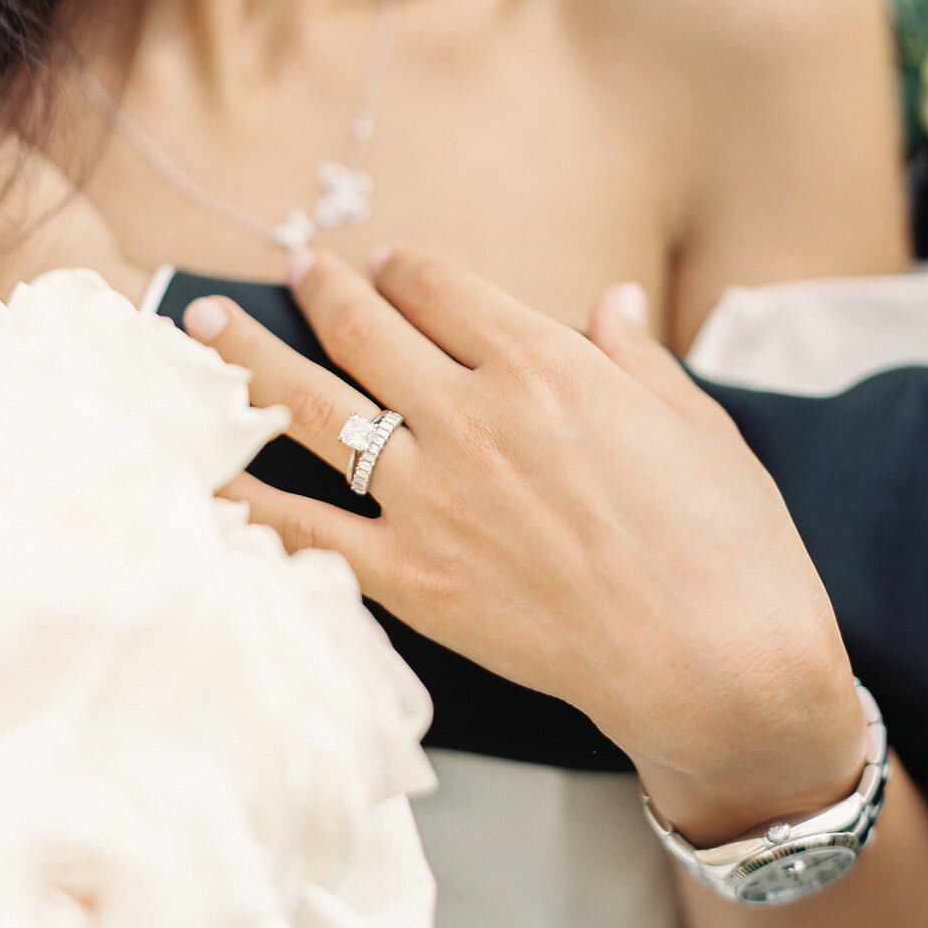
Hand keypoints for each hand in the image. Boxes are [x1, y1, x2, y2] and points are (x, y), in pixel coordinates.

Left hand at [186, 247, 866, 841]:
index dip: (406, 268)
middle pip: (367, 330)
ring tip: (202, 324)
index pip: (443, 290)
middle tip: (297, 266)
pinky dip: (246, 499)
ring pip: (315, 408)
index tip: (387, 265)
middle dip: (323, 288)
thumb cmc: (726, 538)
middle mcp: (472, 415)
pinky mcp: (412, 579)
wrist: (717, 662)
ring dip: (249, 358)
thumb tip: (614, 299)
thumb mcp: (694, 421)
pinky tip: (200, 470)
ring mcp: (432, 498)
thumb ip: (636, 354)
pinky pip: (305, 531)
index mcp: (544, 363)